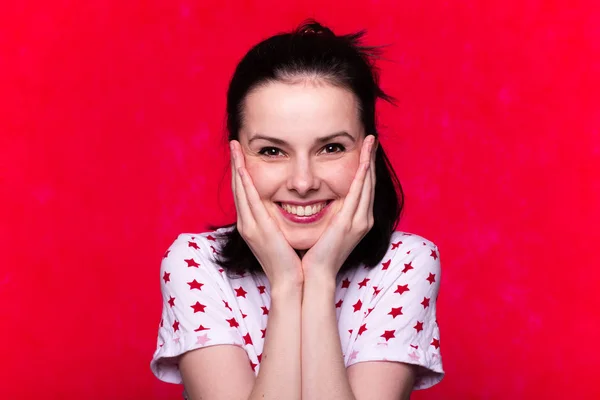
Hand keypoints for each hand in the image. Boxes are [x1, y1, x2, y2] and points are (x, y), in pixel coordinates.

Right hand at [230, 140, 303, 287]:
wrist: (290, 281)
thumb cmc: (290, 260)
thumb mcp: (281, 236)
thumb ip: (278, 221)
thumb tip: (286, 207)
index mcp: (252, 224)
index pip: (244, 193)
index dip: (241, 172)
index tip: (241, 155)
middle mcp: (246, 223)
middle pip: (238, 187)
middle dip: (236, 164)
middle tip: (234, 144)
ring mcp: (249, 226)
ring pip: (240, 190)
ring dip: (237, 167)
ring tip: (235, 147)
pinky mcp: (257, 228)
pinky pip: (249, 200)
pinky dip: (245, 182)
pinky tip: (243, 168)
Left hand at [300, 135, 377, 280]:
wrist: (315, 275)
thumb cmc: (316, 254)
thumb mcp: (326, 230)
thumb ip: (329, 215)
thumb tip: (318, 200)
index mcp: (358, 221)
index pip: (364, 188)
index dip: (366, 168)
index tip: (365, 150)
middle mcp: (363, 219)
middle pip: (370, 182)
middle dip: (371, 159)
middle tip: (371, 138)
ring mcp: (359, 221)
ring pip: (367, 184)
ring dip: (369, 161)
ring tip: (370, 141)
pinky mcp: (350, 223)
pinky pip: (358, 193)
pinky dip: (362, 174)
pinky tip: (364, 160)